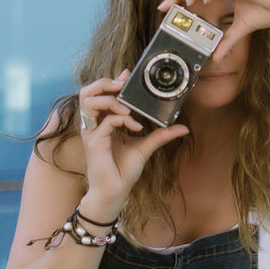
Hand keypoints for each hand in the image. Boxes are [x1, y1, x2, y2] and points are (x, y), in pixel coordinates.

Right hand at [76, 75, 188, 216]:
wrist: (116, 193)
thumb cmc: (124, 171)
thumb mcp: (145, 147)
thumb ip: (161, 135)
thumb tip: (182, 127)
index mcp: (103, 122)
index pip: (100, 94)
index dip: (112, 81)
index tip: (128, 75)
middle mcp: (94, 124)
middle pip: (87, 92)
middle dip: (104, 83)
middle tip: (122, 85)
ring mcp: (92, 132)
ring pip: (89, 101)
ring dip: (111, 99)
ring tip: (129, 108)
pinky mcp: (94, 142)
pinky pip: (106, 121)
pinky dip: (122, 119)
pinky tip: (136, 127)